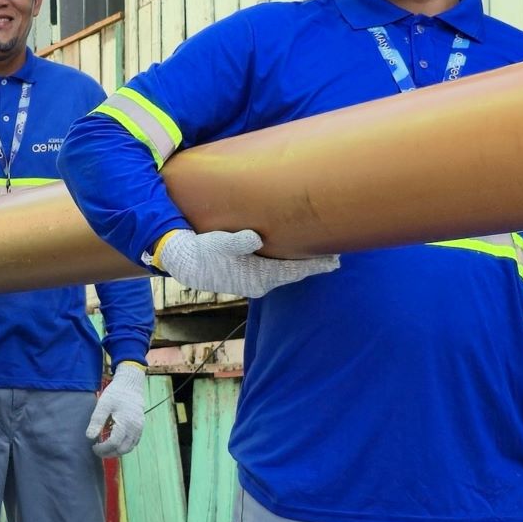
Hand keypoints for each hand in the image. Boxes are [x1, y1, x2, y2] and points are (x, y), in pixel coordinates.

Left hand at [86, 362, 146, 457]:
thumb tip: (89, 437)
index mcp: (125, 423)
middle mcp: (134, 428)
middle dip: (109, 453)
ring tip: (105, 447)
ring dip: (117, 451)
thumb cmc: (115, 393)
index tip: (93, 446)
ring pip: (129, 448)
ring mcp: (139, 428)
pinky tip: (115, 442)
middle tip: (98, 450)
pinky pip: (133, 442)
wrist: (131, 384)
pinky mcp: (140, 427)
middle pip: (122, 449)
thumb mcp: (103, 405)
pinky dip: (124, 446)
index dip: (102, 448)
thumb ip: (97, 421)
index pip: (114, 443)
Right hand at [155, 229, 339, 298]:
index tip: (334, 260)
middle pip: (294, 273)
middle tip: (335, 258)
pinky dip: (288, 266)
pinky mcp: (249, 276)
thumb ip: (239, 241)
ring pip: (286, 274)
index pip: (294, 270)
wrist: (186, 264)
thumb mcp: (220, 243)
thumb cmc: (204, 251)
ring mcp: (255, 281)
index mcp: (258, 276)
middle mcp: (260, 283)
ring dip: (302, 266)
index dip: (315, 265)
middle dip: (313, 266)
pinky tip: (293, 258)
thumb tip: (255, 238)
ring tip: (320, 258)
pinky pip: (276, 272)